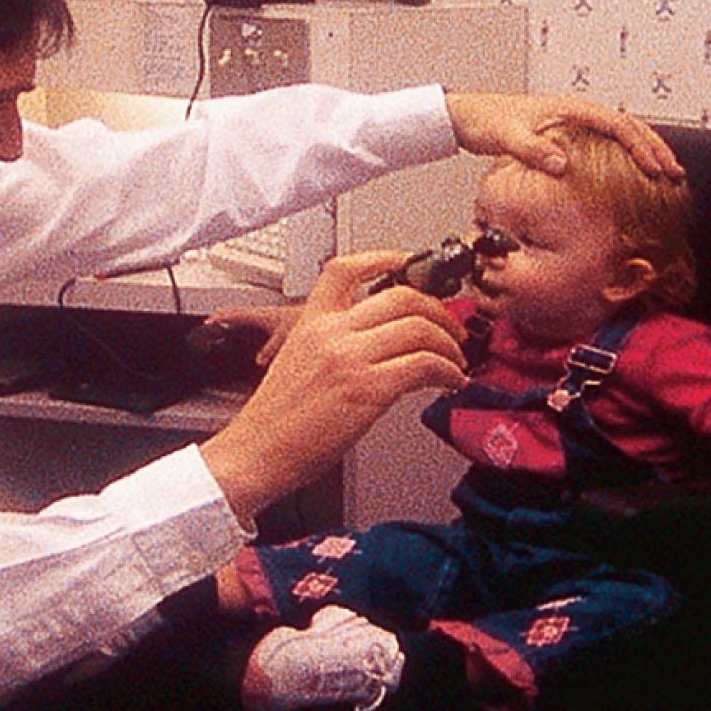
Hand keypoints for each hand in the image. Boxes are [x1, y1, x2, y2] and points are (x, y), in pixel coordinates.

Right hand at [199, 252, 468, 519]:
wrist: (257, 452)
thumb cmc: (277, 420)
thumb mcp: (297, 362)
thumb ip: (334, 344)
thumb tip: (381, 345)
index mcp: (311, 321)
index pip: (348, 269)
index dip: (387, 259)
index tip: (413, 265)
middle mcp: (330, 332)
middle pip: (401, 297)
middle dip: (439, 311)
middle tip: (451, 329)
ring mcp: (349, 358)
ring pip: (420, 328)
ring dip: (449, 345)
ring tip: (454, 362)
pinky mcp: (367, 389)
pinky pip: (424, 365)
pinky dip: (447, 371)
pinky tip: (448, 382)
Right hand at [202, 305, 300, 365]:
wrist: (316, 312)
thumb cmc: (301, 322)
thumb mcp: (284, 338)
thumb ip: (270, 350)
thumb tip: (258, 361)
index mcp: (261, 314)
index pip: (235, 314)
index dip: (221, 318)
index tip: (209, 321)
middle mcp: (262, 312)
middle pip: (237, 311)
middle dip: (223, 316)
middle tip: (210, 321)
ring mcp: (266, 313)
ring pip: (244, 313)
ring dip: (233, 316)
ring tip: (222, 321)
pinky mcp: (271, 316)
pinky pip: (251, 317)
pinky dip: (243, 320)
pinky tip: (246, 326)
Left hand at [445, 92, 684, 179]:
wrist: (468, 116)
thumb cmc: (487, 122)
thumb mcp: (508, 137)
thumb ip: (533, 150)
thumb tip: (563, 165)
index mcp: (572, 109)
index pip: (619, 125)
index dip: (642, 146)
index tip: (657, 168)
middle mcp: (577, 112)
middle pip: (628, 127)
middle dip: (654, 149)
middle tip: (675, 173)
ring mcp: (573, 122)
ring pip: (620, 134)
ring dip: (643, 151)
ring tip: (663, 173)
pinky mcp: (566, 133)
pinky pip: (605, 142)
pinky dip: (623, 155)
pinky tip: (628, 173)